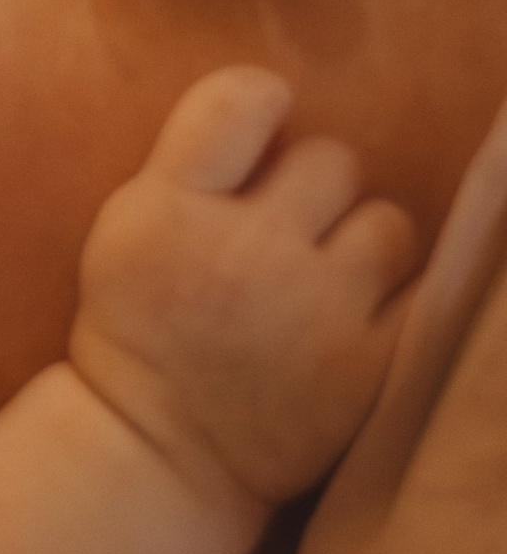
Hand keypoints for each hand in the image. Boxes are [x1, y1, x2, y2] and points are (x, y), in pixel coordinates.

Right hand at [72, 69, 416, 514]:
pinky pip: (426, 290)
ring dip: (364, 243)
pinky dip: (402, 297)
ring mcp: (311, 311)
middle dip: (314, 191)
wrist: (159, 454)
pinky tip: (365, 313)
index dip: (264, 104)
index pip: (242, 98)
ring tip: (329, 282)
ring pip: (388, 221)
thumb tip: (281, 103)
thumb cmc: (144, 329)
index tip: (262, 139)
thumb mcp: (127, 228)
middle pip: (331, 159)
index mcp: (166, 209)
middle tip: (287, 236)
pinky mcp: (364, 368)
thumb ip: (193, 163)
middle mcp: (240, 251)